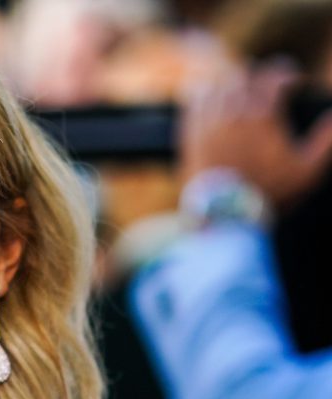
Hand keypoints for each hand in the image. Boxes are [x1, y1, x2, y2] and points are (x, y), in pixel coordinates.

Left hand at [180, 62, 331, 208]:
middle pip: (246, 77)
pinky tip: (213, 101)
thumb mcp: (308, 171)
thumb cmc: (269, 194)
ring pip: (219, 86)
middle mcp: (234, 113)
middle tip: (268, 87)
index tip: (294, 82)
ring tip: (242, 94)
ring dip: (233, 85)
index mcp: (264, 116)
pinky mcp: (190, 134)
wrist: (224, 215)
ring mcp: (209, 122)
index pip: (275, 76)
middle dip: (260, 78)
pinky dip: (206, 95)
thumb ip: (325, 141)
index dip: (287, 73)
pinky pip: (194, 101)